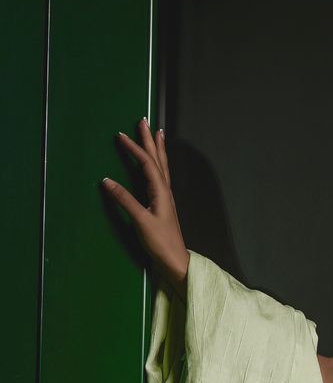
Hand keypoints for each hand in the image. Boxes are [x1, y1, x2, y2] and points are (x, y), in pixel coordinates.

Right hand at [101, 118, 189, 289]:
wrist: (175, 261)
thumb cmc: (161, 243)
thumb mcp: (141, 221)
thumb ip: (125, 200)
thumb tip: (107, 181)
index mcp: (161, 193)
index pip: (147, 163)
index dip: (135, 148)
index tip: (121, 135)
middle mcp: (165, 192)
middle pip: (158, 160)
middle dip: (150, 140)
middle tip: (145, 121)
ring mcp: (165, 198)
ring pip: (161, 167)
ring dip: (157, 149)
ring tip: (157, 134)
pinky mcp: (163, 206)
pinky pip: (160, 178)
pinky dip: (158, 165)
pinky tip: (157, 164)